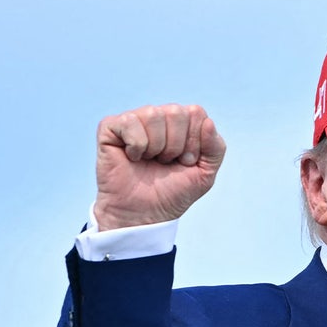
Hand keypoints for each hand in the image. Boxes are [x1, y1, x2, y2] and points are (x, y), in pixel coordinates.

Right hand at [93, 104, 225, 230]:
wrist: (144, 214)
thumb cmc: (172, 193)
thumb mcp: (205, 174)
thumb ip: (215, 148)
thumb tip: (207, 122)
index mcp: (181, 123)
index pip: (196, 113)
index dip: (194, 142)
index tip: (186, 162)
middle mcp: (158, 117)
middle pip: (176, 112)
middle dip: (176, 145)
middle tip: (167, 163)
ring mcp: (134, 120)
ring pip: (153, 114)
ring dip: (156, 146)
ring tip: (150, 160)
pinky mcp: (111, 128)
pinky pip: (130, 122)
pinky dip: (136, 145)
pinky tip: (132, 157)